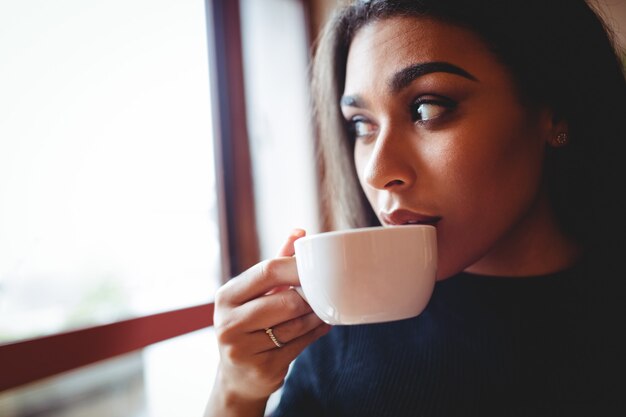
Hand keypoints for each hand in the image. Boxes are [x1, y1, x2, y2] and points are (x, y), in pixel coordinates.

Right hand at [207, 229, 330, 415]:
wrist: (238, 377)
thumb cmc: (251, 325)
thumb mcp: (257, 294)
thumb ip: (277, 264)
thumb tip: (299, 232)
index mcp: (226, 296)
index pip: (267, 271)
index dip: (297, 267)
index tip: (316, 267)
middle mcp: (228, 323)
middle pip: (286, 300)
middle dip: (309, 297)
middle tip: (321, 293)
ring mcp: (243, 349)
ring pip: (296, 324)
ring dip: (316, 316)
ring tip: (322, 310)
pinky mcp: (262, 369)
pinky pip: (300, 344)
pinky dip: (316, 332)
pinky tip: (322, 325)